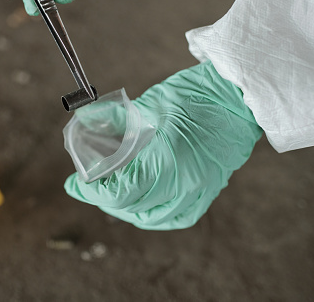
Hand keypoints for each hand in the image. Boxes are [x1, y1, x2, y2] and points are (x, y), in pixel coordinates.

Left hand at [64, 61, 262, 229]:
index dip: (92, 192)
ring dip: (126, 210)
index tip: (74, 184)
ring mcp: (199, 191)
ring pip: (153, 218)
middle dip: (103, 199)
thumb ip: (116, 119)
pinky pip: (178, 217)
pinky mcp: (209, 191)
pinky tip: (141, 206)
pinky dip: (154, 216)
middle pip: (132, 207)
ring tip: (110, 196)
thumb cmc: (197, 94)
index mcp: (167, 160)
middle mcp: (184, 183)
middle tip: (87, 186)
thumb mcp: (151, 103)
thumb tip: (86, 122)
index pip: (120, 191)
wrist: (240, 97)